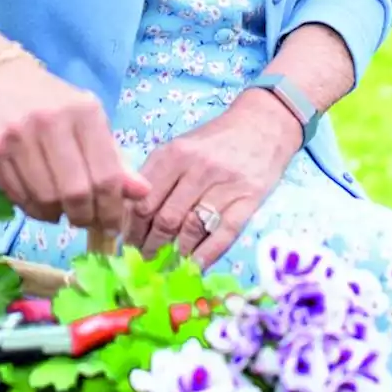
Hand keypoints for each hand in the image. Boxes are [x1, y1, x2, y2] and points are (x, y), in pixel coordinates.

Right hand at [0, 57, 148, 239]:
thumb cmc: (44, 98)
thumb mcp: (85, 117)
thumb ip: (113, 157)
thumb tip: (142, 193)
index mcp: (83, 111)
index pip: (106, 176)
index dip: (113, 209)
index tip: (113, 224)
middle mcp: (50, 122)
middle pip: (76, 193)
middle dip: (85, 217)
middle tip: (86, 221)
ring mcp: (17, 136)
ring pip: (45, 199)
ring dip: (57, 215)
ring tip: (60, 211)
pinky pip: (17, 196)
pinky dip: (32, 209)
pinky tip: (38, 202)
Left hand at [123, 88, 302, 269]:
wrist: (263, 125)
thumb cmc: (214, 142)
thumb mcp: (180, 148)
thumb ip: (156, 177)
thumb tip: (131, 218)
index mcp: (174, 154)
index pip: (143, 200)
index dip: (132, 228)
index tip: (127, 243)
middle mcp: (198, 167)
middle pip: (164, 218)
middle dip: (150, 245)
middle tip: (145, 259)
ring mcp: (225, 184)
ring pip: (191, 229)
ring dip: (176, 253)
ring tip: (167, 263)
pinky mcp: (249, 199)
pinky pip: (224, 234)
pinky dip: (206, 254)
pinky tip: (194, 266)